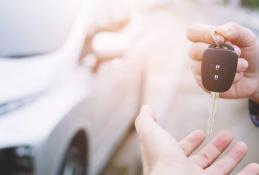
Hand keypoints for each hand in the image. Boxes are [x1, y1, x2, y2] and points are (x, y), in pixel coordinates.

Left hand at [135, 106, 258, 174]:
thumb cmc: (162, 160)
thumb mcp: (151, 133)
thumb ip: (146, 120)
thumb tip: (146, 108)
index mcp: (172, 159)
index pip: (183, 148)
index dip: (192, 140)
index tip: (202, 132)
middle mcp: (185, 172)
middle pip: (204, 158)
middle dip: (216, 146)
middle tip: (227, 134)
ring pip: (221, 169)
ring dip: (232, 157)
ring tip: (242, 145)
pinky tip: (255, 167)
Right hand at [187, 23, 258, 102]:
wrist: (257, 74)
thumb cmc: (248, 54)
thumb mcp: (247, 37)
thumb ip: (234, 29)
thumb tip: (219, 33)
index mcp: (203, 40)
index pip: (191, 32)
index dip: (204, 34)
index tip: (222, 40)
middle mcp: (197, 55)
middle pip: (194, 50)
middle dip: (219, 52)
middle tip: (237, 53)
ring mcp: (199, 71)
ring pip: (204, 67)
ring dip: (229, 66)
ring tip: (242, 66)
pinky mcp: (205, 85)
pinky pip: (212, 81)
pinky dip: (230, 78)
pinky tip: (237, 76)